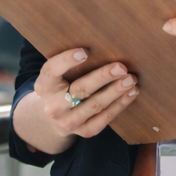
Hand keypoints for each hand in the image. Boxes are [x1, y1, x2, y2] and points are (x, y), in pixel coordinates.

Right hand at [12, 49, 139, 154]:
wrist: (50, 120)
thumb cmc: (60, 87)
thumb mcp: (56, 76)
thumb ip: (69, 64)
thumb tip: (100, 43)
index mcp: (44, 86)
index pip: (52, 71)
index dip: (66, 61)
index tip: (84, 51)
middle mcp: (53, 106)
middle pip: (80, 89)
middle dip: (102, 77)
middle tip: (121, 67)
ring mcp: (68, 121)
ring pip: (95, 105)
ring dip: (116, 91)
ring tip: (131, 79)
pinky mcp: (83, 131)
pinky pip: (104, 119)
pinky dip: (120, 105)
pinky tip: (131, 93)